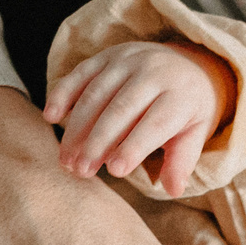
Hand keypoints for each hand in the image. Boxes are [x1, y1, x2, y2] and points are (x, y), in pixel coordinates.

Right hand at [41, 40, 234, 196]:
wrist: (186, 64)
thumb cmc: (185, 110)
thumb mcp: (194, 134)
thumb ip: (181, 161)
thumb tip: (173, 190)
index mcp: (180, 94)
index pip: (155, 122)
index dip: (134, 146)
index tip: (115, 171)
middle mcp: (154, 71)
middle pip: (121, 108)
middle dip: (98, 141)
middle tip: (81, 171)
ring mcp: (128, 60)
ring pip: (96, 93)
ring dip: (77, 127)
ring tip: (66, 159)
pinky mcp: (107, 55)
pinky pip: (81, 73)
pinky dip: (63, 93)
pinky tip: (51, 117)